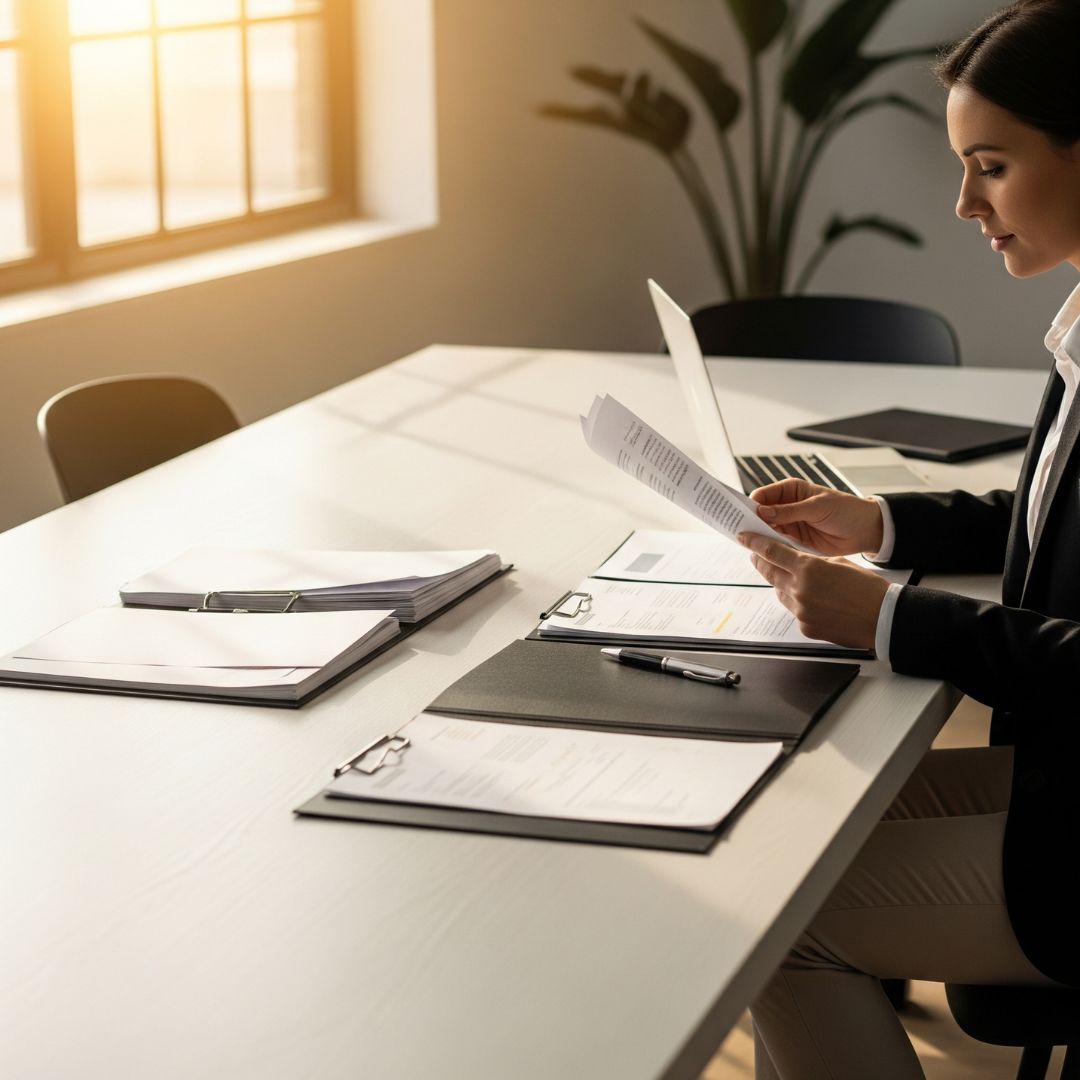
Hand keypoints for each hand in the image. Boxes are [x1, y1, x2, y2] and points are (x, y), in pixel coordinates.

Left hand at [736, 531, 889, 649]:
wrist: (883, 618)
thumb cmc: (866, 588)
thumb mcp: (838, 563)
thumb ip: (812, 562)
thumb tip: (795, 562)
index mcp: (809, 568)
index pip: (772, 552)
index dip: (755, 543)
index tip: (744, 537)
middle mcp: (800, 590)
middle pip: (770, 573)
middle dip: (761, 562)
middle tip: (755, 556)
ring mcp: (801, 611)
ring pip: (782, 593)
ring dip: (784, 585)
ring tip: (795, 580)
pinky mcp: (805, 627)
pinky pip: (795, 611)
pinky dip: (800, 604)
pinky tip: (816, 602)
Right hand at [751, 478, 884, 556]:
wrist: (865, 530)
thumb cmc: (846, 510)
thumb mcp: (817, 507)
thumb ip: (790, 511)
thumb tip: (763, 512)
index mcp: (790, 491)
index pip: (762, 496)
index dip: (750, 505)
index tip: (739, 515)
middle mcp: (786, 507)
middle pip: (760, 514)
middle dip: (750, 521)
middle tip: (738, 531)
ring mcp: (789, 525)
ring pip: (766, 530)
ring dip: (759, 536)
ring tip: (748, 543)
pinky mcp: (795, 541)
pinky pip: (777, 544)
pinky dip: (771, 547)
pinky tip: (763, 552)